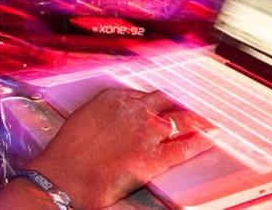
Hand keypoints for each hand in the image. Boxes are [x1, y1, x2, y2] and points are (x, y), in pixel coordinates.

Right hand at [28, 88, 213, 208]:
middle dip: (181, 106)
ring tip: (207, 123)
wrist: (65, 176)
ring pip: (180, 120)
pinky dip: (198, 144)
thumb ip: (107, 114)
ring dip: (196, 121)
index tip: (164, 105)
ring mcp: (147, 133)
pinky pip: (183, 148)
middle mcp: (135, 110)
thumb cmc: (67, 151)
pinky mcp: (153, 158)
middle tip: (192, 110)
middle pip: (167, 102)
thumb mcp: (85, 117)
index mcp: (116, 97)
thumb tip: (118, 118)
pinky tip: (207, 141)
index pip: (146, 95)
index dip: (158, 102)